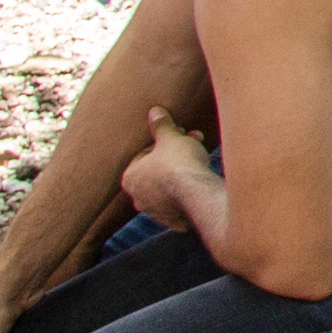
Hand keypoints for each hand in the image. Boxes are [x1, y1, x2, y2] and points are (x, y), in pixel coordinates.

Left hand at [119, 109, 219, 231]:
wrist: (198, 194)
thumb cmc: (179, 164)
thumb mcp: (170, 138)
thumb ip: (161, 125)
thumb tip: (154, 111)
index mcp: (130, 177)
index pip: (144, 155)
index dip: (163, 142)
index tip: (178, 136)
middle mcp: (137, 198)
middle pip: (156, 171)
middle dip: (175, 156)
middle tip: (193, 144)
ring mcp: (155, 212)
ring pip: (168, 187)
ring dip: (182, 174)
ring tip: (202, 161)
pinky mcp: (174, 221)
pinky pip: (181, 202)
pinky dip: (189, 192)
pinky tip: (202, 182)